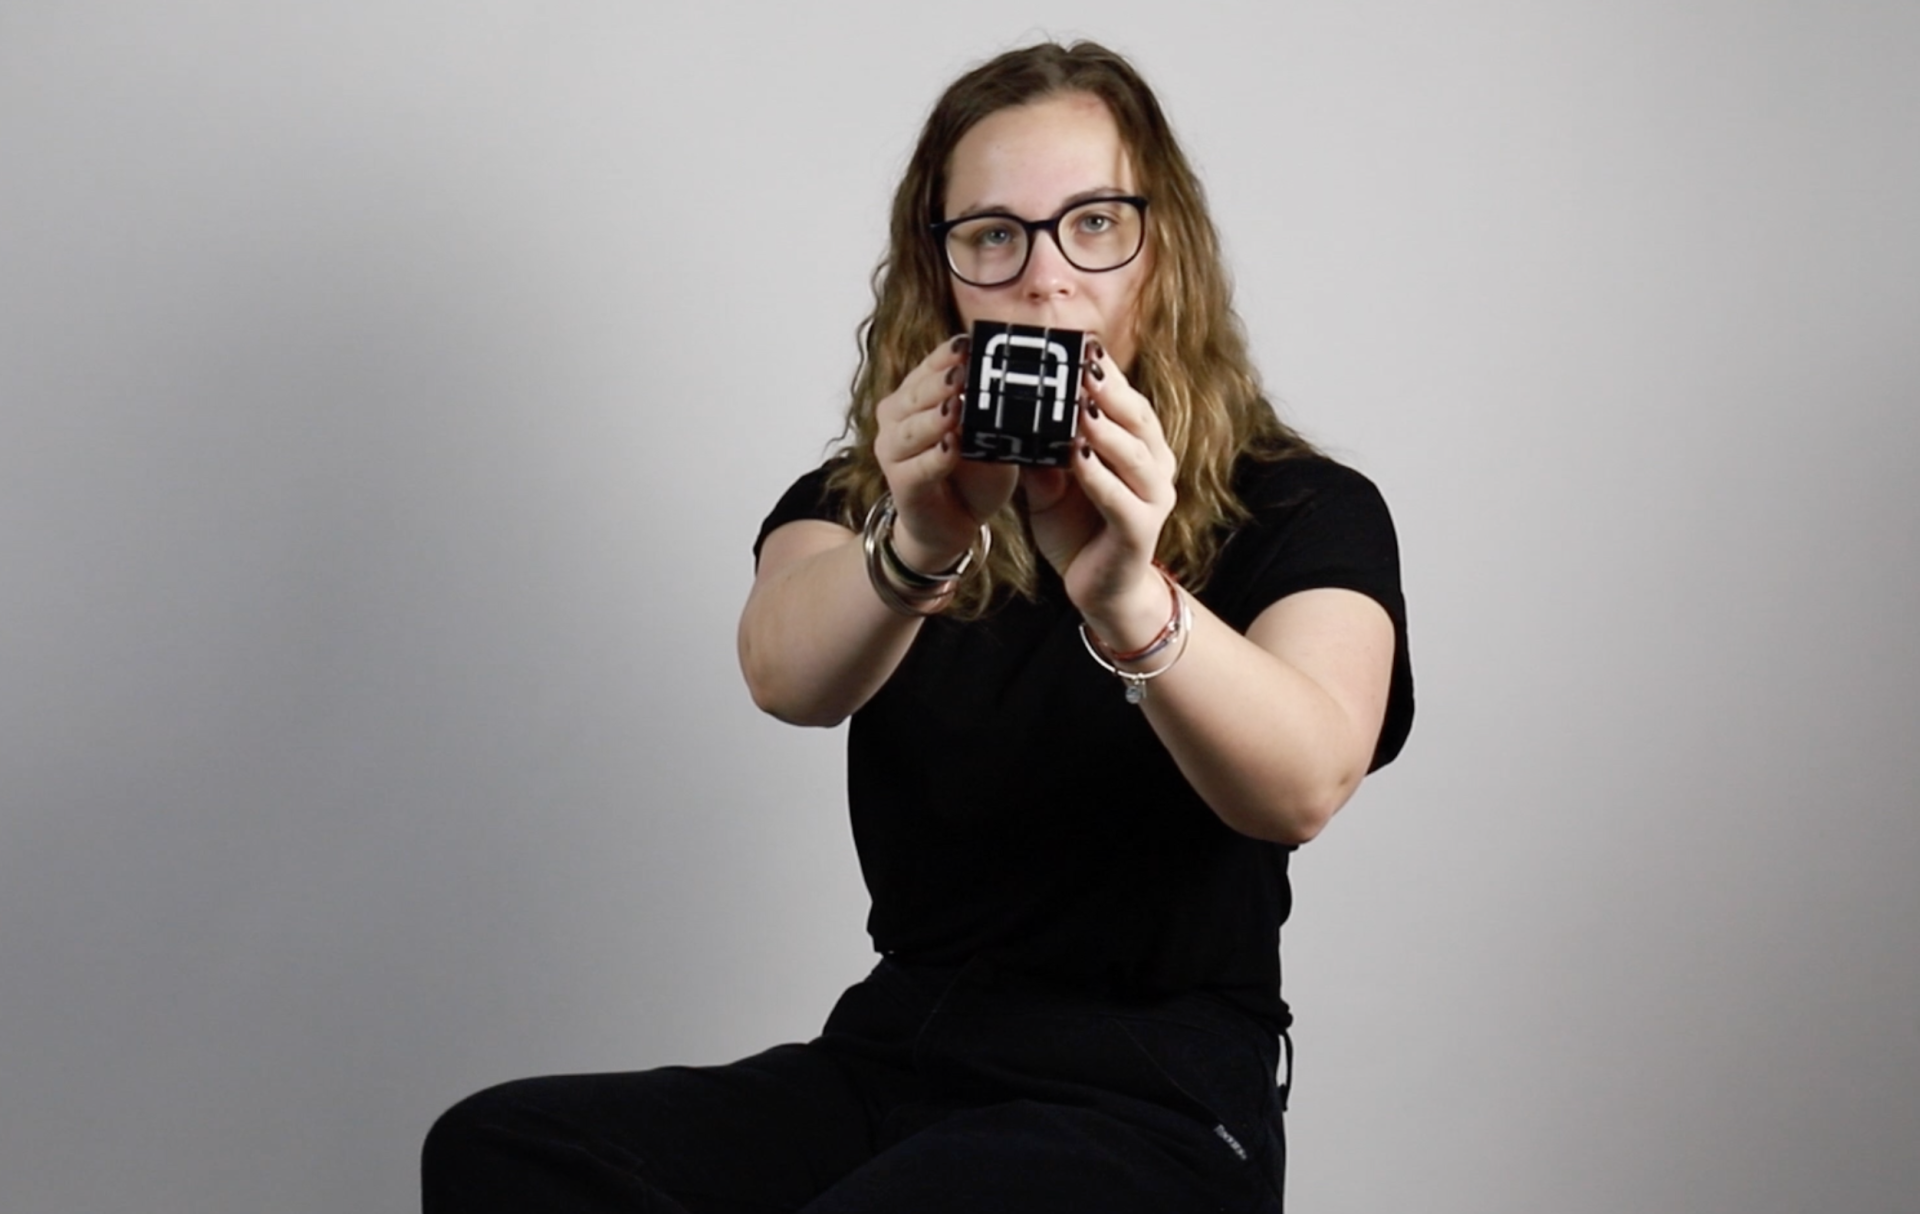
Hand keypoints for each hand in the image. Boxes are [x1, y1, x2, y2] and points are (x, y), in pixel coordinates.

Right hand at [872, 336, 1018, 570]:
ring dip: (934, 417)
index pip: (931, 365)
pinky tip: (951, 447)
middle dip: (941, 382)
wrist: (953, 523)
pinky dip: (934, 458)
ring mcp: (892, 450)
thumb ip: (997, 413)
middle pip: (917, 392)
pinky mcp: (899, 483)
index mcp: (917, 394)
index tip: (970, 343)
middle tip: (964, 371)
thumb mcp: (992, 436)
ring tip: (956, 407)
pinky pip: (916, 467)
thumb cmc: (972, 474)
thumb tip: (1027, 384)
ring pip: (911, 428)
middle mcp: (897, 416)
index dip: (949, 354)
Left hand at [1023, 338, 1177, 647]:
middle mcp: (1156, 468)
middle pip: (1136, 418)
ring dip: (1106, 428)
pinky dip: (1100, 477)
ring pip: (1134, 455)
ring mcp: (1154, 500)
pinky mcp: (1141, 532)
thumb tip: (1012, 414)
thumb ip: (1041, 452)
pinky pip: (1121, 499)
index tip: (1080, 344)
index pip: (1124, 400)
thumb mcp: (1052, 484)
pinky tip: (1078, 457)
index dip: (1105, 372)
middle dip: (1109, 389)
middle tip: (1082, 362)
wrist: (1101, 591)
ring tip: (1079, 403)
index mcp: (1140, 447)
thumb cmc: (1079, 530)